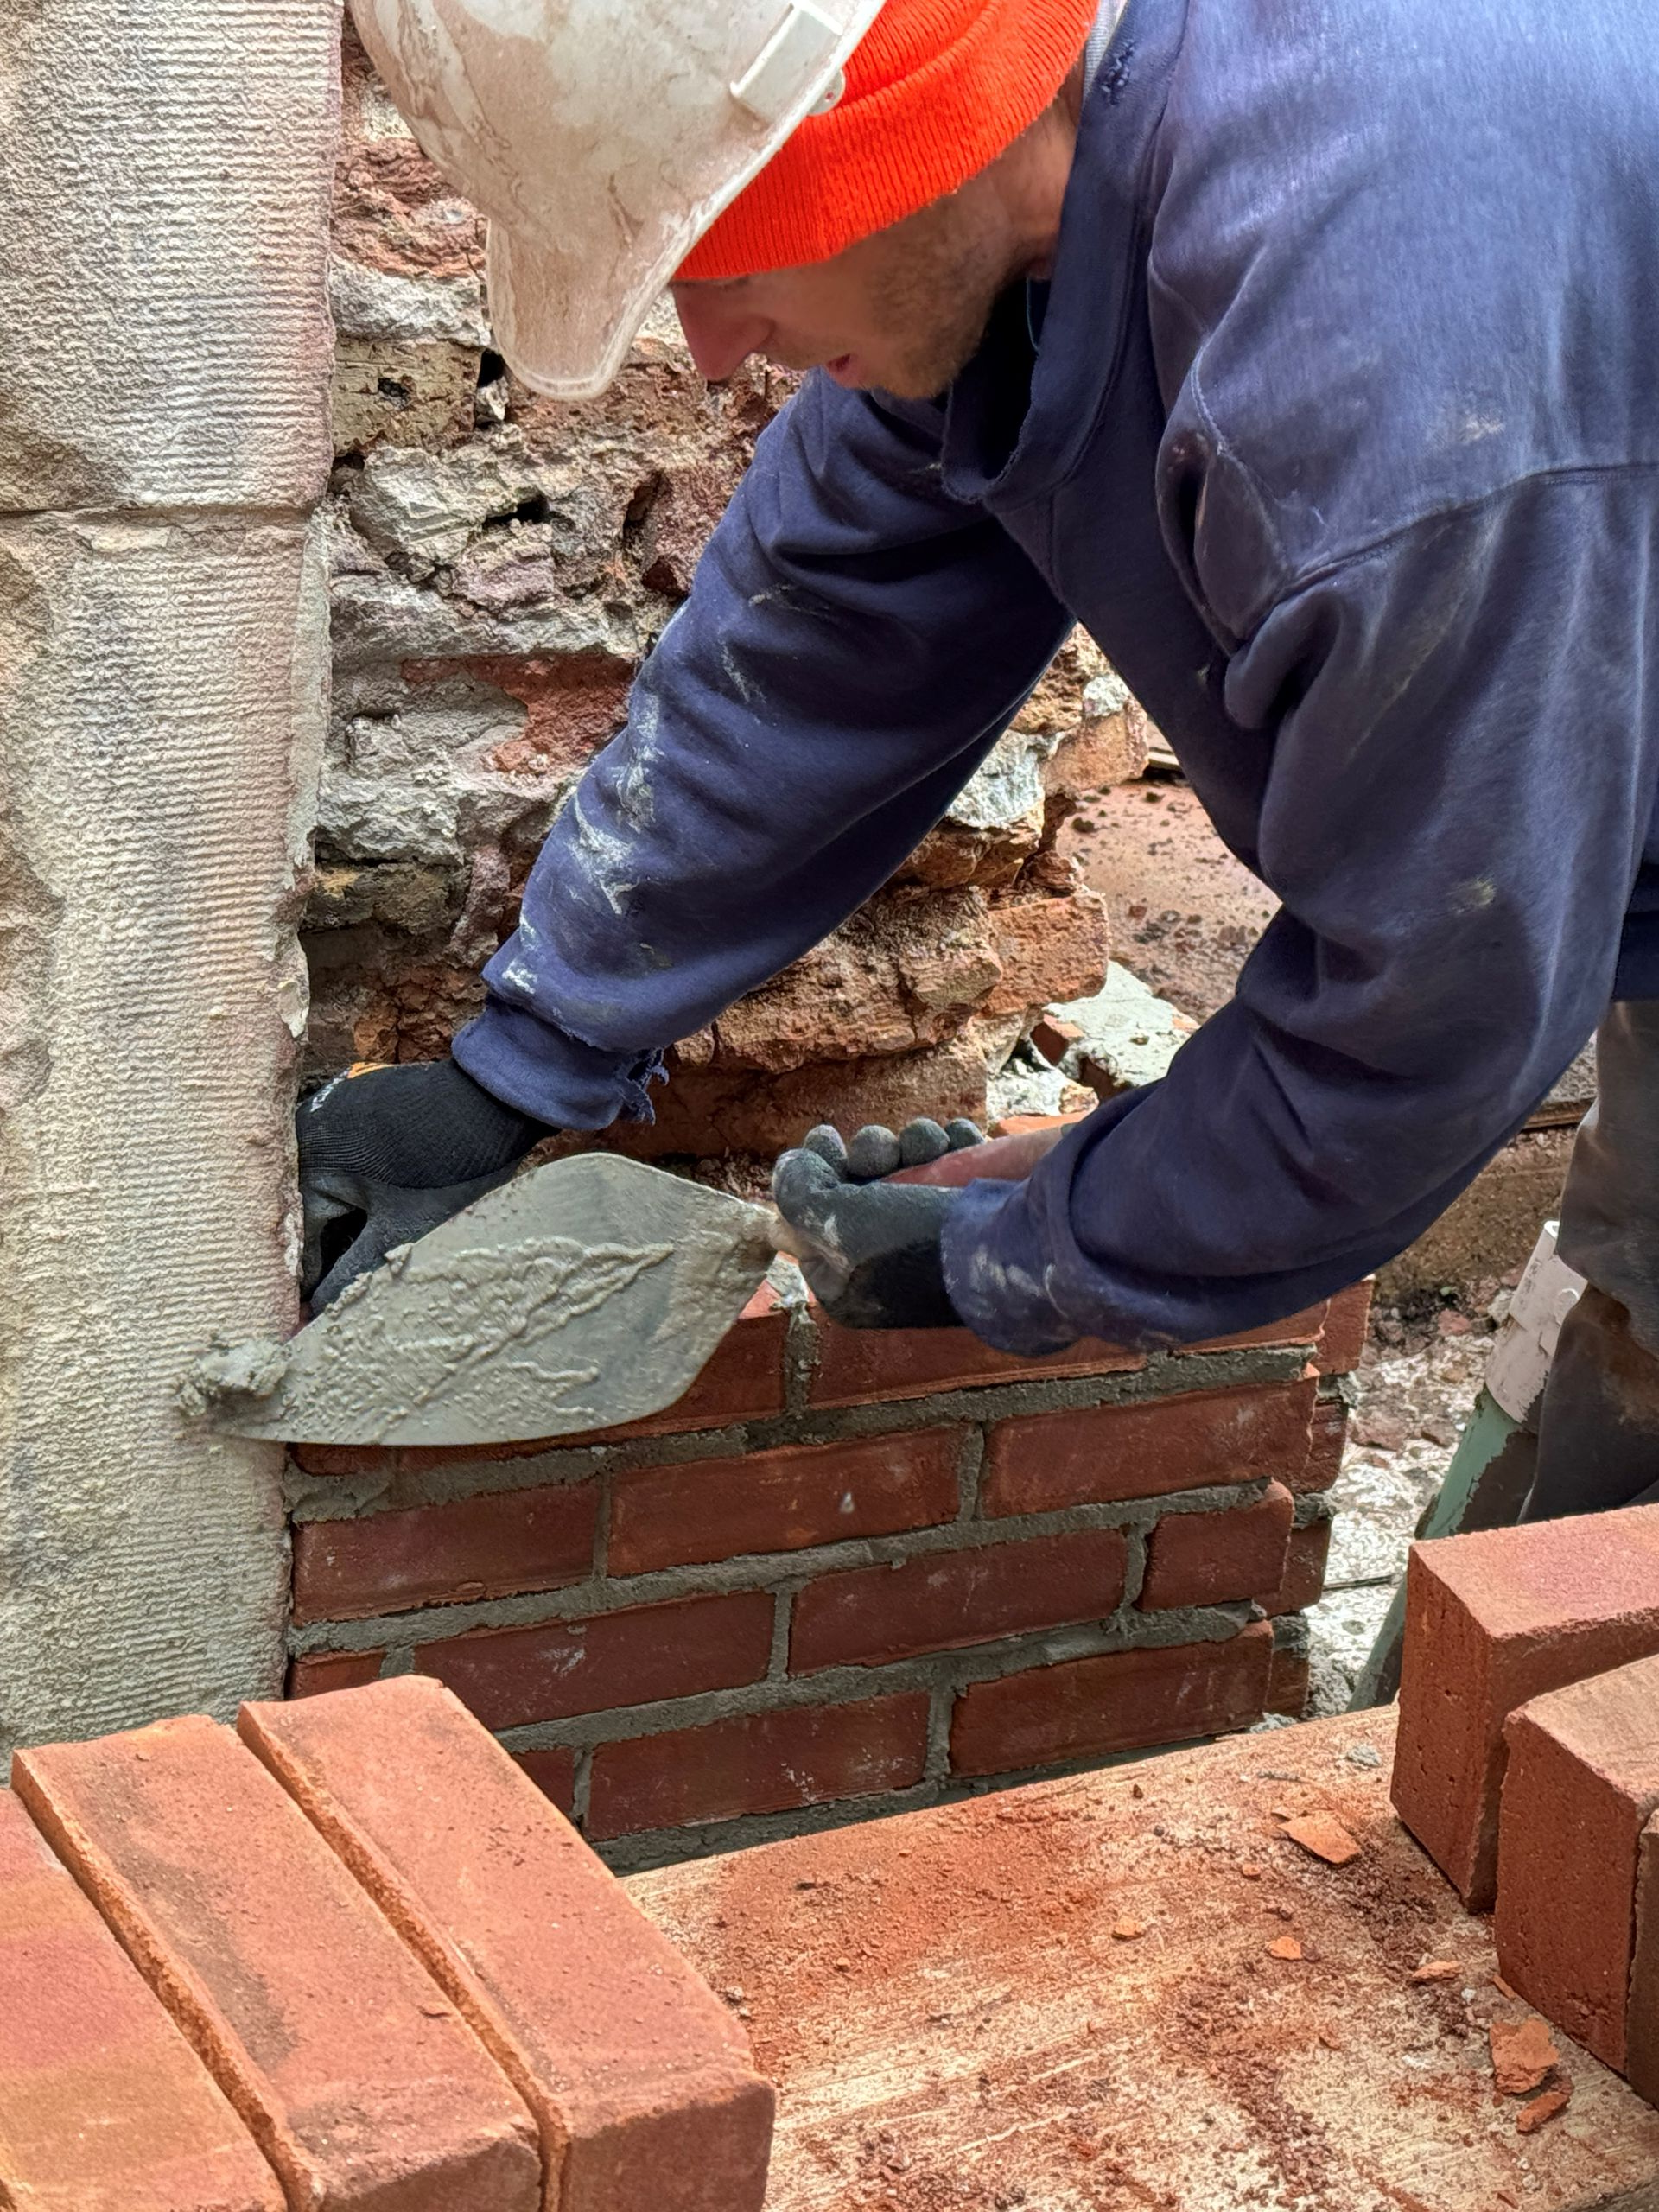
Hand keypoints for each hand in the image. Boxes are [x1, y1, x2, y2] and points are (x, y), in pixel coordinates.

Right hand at [297, 1058, 551, 1310]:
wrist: (497, 1099)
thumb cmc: (448, 1167)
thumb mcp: (400, 1230)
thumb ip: (353, 1273)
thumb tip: (318, 1311)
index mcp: (307, 1162)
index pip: (296, 1238)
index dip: (308, 1281)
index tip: (316, 1317)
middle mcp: (306, 1130)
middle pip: (305, 1208)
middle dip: (323, 1249)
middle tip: (340, 1294)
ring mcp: (331, 1110)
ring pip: (323, 1183)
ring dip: (337, 1220)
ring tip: (357, 1259)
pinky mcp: (356, 1102)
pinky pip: (341, 1156)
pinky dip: (353, 1187)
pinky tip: (374, 1212)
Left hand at [771, 1117, 983, 1329]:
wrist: (1016, 1246)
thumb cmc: (917, 1243)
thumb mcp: (836, 1225)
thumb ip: (797, 1195)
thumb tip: (791, 1168)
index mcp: (849, 1282)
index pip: (810, 1222)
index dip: (816, 1176)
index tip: (825, 1143)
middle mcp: (887, 1259)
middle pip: (859, 1185)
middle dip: (870, 1152)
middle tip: (883, 1152)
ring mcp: (934, 1231)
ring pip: (906, 1163)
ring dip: (913, 1141)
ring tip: (930, 1145)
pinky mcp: (975, 1206)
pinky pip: (952, 1160)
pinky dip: (954, 1142)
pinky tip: (959, 1141)